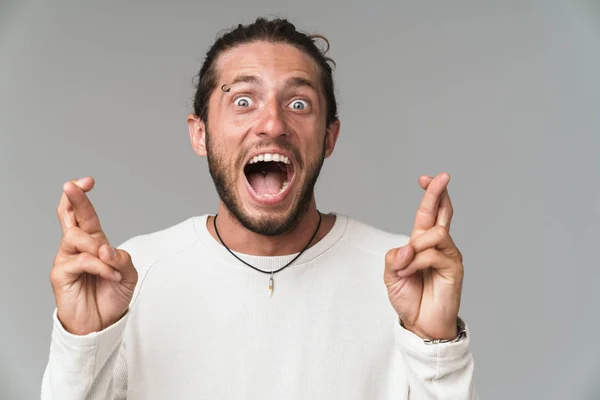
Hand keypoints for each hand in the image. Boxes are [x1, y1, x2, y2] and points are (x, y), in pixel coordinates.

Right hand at [50, 177, 137, 334]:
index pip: (84, 214)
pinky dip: (100, 266)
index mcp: (93, 242)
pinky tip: (109, 276)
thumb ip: (121, 259)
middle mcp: (77, 247)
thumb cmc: (112, 295)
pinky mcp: (60, 275)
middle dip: (72, 199)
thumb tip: (105, 249)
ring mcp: (67, 259)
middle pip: (69, 216)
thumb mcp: (128, 274)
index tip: (87, 180)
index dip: (82, 196)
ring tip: (112, 267)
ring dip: (98, 248)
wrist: (102, 323)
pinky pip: (81, 260)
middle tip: (72, 186)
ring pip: (76, 237)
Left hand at [384, 172, 463, 339]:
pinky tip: (410, 274)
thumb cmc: (409, 297)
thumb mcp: (392, 274)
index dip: (429, 194)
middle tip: (442, 176)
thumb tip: (408, 247)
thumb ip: (395, 257)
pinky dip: (415, 263)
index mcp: (422, 242)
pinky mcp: (454, 269)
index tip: (424, 178)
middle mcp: (439, 245)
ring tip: (404, 268)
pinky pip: (432, 255)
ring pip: (435, 234)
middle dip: (439, 192)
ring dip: (414, 248)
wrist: (420, 323)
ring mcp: (449, 256)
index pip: (429, 212)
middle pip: (443, 212)